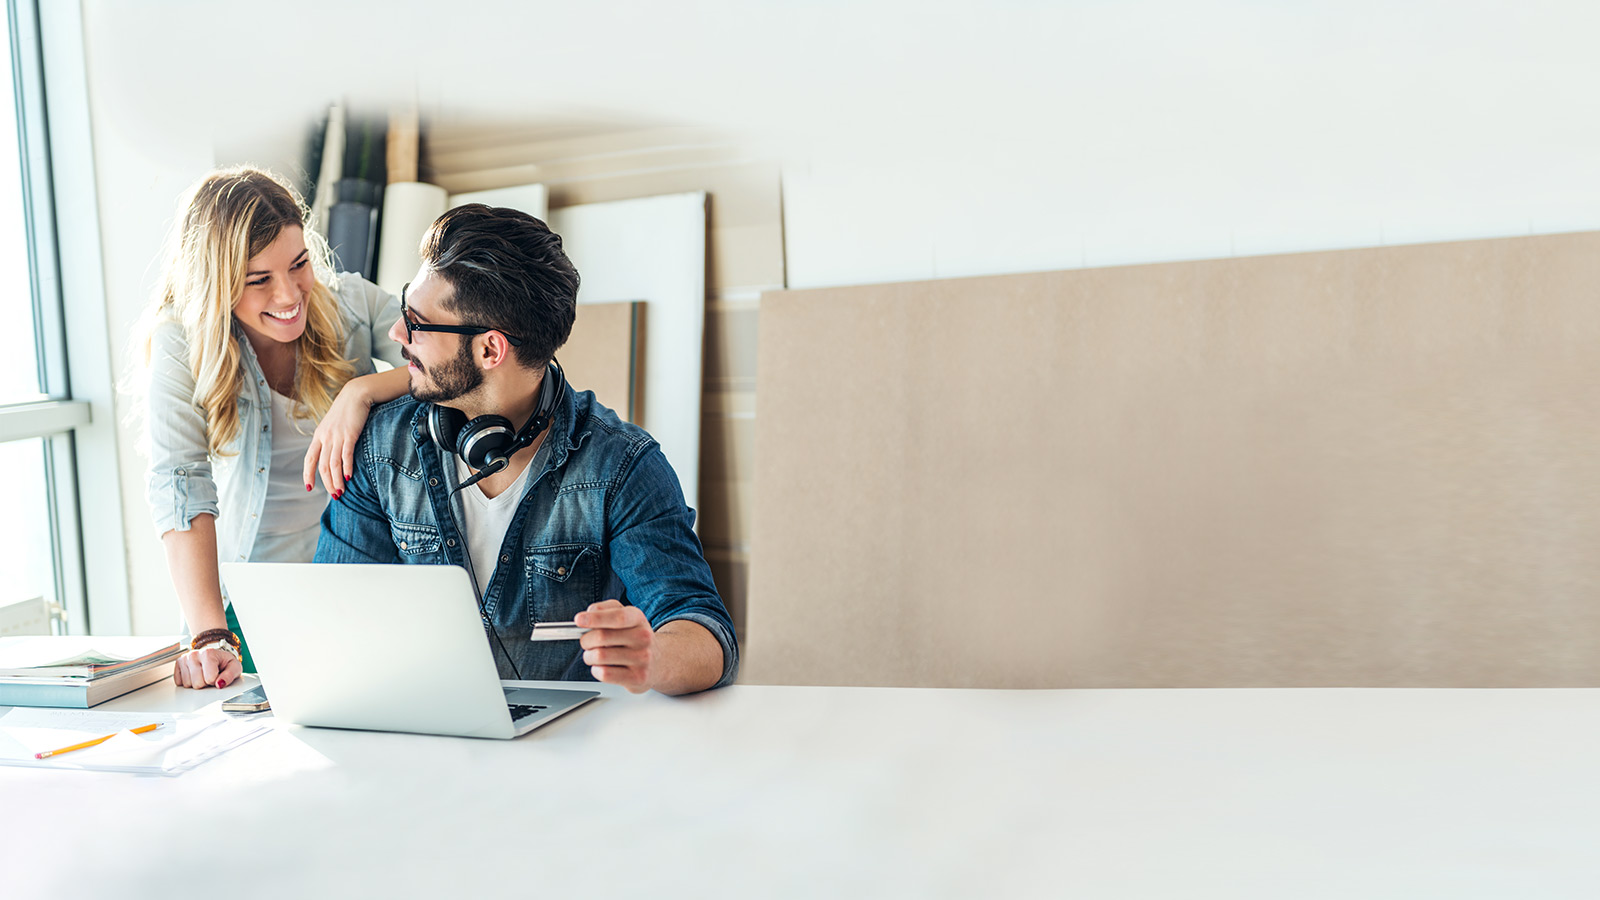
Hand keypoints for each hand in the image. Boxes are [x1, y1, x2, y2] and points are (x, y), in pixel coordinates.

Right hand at [173, 647, 241, 689]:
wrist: (215, 656)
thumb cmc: (224, 662)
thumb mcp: (234, 667)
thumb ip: (230, 676)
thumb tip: (220, 684)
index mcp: (208, 653)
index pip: (209, 679)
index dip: (216, 681)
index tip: (218, 674)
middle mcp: (194, 654)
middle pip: (197, 683)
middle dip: (206, 683)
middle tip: (210, 675)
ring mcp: (184, 659)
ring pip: (187, 684)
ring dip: (197, 683)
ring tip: (203, 674)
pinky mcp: (178, 664)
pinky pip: (179, 683)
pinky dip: (188, 682)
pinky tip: (195, 675)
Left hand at [303, 379, 373, 497]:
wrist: (357, 393)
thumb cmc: (348, 409)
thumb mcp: (334, 424)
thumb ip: (331, 437)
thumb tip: (333, 452)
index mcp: (319, 435)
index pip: (309, 459)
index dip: (308, 475)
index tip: (310, 488)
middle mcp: (325, 437)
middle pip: (322, 465)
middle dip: (327, 483)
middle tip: (334, 495)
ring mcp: (336, 436)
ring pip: (333, 464)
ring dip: (336, 480)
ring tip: (341, 492)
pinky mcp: (349, 434)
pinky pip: (345, 455)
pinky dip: (346, 468)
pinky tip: (349, 478)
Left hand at [575, 600, 655, 692]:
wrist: (657, 662)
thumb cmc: (634, 638)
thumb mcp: (625, 616)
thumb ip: (606, 609)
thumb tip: (590, 612)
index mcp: (638, 619)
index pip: (617, 617)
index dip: (596, 618)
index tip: (579, 620)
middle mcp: (643, 638)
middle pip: (602, 637)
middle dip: (586, 640)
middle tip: (587, 642)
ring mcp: (642, 659)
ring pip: (600, 656)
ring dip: (589, 656)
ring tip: (594, 655)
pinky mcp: (637, 678)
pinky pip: (604, 674)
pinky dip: (596, 670)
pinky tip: (602, 667)